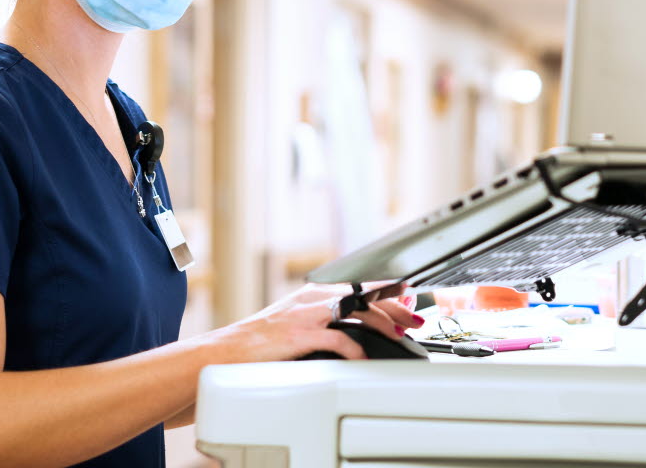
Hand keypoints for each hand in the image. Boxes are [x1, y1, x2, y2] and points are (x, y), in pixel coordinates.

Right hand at [212, 283, 424, 361]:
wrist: (230, 349)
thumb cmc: (263, 340)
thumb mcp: (297, 321)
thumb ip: (326, 320)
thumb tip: (356, 328)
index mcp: (315, 293)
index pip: (359, 286)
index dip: (388, 291)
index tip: (409, 296)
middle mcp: (315, 298)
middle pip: (365, 297)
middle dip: (395, 308)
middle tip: (415, 320)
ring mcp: (309, 315)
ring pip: (358, 312)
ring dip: (384, 323)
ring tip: (400, 335)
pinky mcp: (303, 334)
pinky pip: (339, 340)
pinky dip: (356, 349)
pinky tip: (365, 358)